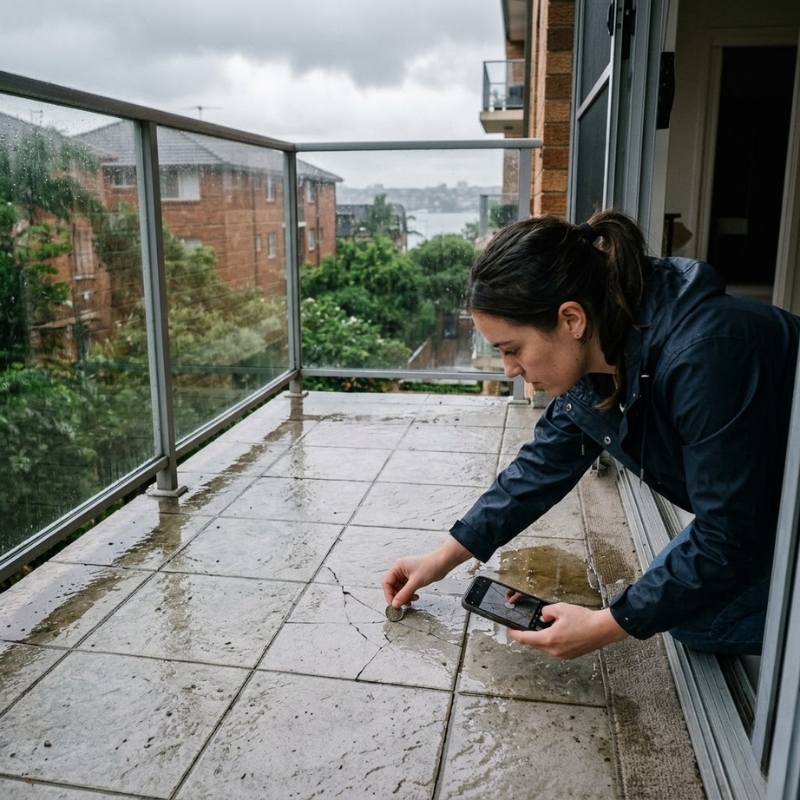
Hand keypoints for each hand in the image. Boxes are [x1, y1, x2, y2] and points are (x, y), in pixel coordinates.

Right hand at [382, 537, 472, 608]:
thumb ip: (404, 594)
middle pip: (392, 587)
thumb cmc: (430, 567)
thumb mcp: (415, 582)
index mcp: (397, 567)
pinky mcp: (412, 578)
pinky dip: (409, 595)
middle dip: (398, 597)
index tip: (393, 605)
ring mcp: (405, 574)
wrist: (443, 563)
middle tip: (403, 605)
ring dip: (404, 597)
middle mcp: (399, 570)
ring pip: (399, 590)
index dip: (388, 595)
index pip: (386, 583)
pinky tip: (415, 597)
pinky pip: (406, 589)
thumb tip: (395, 604)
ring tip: (411, 601)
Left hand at [507, 604, 627, 659]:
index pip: (525, 638)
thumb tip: (543, 617)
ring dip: (541, 637)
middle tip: (529, 623)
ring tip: (547, 625)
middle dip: (529, 634)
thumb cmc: (584, 619)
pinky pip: (554, 649)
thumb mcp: (560, 608)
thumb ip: (546, 612)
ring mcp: (562, 655)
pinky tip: (557, 631)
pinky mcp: (569, 655)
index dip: (514, 633)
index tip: (509, 628)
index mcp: (549, 639)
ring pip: (544, 647)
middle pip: (534, 643)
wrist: (602, 629)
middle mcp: (554, 651)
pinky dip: (551, 641)